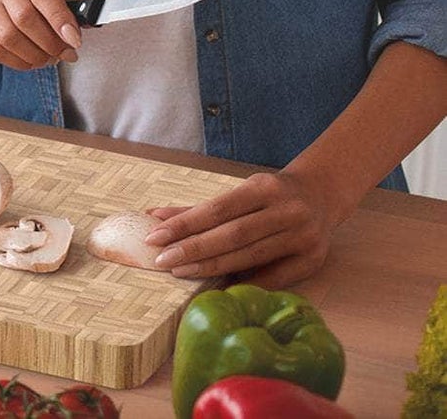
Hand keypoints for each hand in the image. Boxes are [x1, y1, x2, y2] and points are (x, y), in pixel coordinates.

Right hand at [0, 0, 83, 70]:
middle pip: (24, 17)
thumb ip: (77, 8)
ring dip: (34, 56)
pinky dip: (17, 62)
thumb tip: (92, 19)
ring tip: (48, 58)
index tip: (74, 41)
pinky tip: (30, 61)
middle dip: (50, 43)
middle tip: (65, 54)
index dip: (59, 18)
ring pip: (8, 37)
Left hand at [144, 168, 343, 287]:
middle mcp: (285, 211)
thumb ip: (200, 208)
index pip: (217, 209)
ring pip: (250, 256)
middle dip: (193, 249)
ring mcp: (302, 236)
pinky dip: (245, 283)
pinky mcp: (314, 260)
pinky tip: (219, 287)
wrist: (322, 196)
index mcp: (264, 188)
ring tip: (180, 271)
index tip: (156, 237)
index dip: (185, 224)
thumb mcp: (241, 191)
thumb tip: (155, 216)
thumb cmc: (270, 195)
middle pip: (232, 235)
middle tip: (162, 260)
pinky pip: (274, 278)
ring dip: (212, 267)